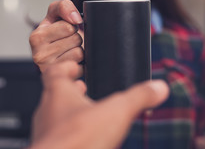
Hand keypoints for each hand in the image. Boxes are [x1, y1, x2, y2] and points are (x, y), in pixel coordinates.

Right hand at [29, 0, 83, 71]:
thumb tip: (75, 18)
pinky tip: (71, 61)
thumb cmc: (56, 34)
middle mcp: (39, 55)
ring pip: (79, 52)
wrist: (56, 55)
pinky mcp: (61, 78)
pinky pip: (81, 66)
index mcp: (36, 37)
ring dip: (78, 50)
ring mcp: (49, 69)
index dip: (72, 25)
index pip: (67, 26)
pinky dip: (80, 63)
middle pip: (75, 39)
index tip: (65, 30)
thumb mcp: (56, 14)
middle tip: (67, 42)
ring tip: (69, 51)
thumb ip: (64, 7)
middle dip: (75, 38)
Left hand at [29, 61, 168, 148]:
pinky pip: (61, 137)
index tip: (77, 65)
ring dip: (73, 113)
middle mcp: (47, 111)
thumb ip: (138, 97)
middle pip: (56, 94)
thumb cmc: (76, 141)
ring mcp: (46, 133)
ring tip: (91, 114)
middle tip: (85, 87)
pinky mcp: (52, 148)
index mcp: (58, 93)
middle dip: (73, 90)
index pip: (55, 70)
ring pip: (57, 117)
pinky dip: (74, 134)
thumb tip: (159, 87)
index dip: (67, 65)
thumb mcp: (117, 112)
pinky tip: (89, 139)